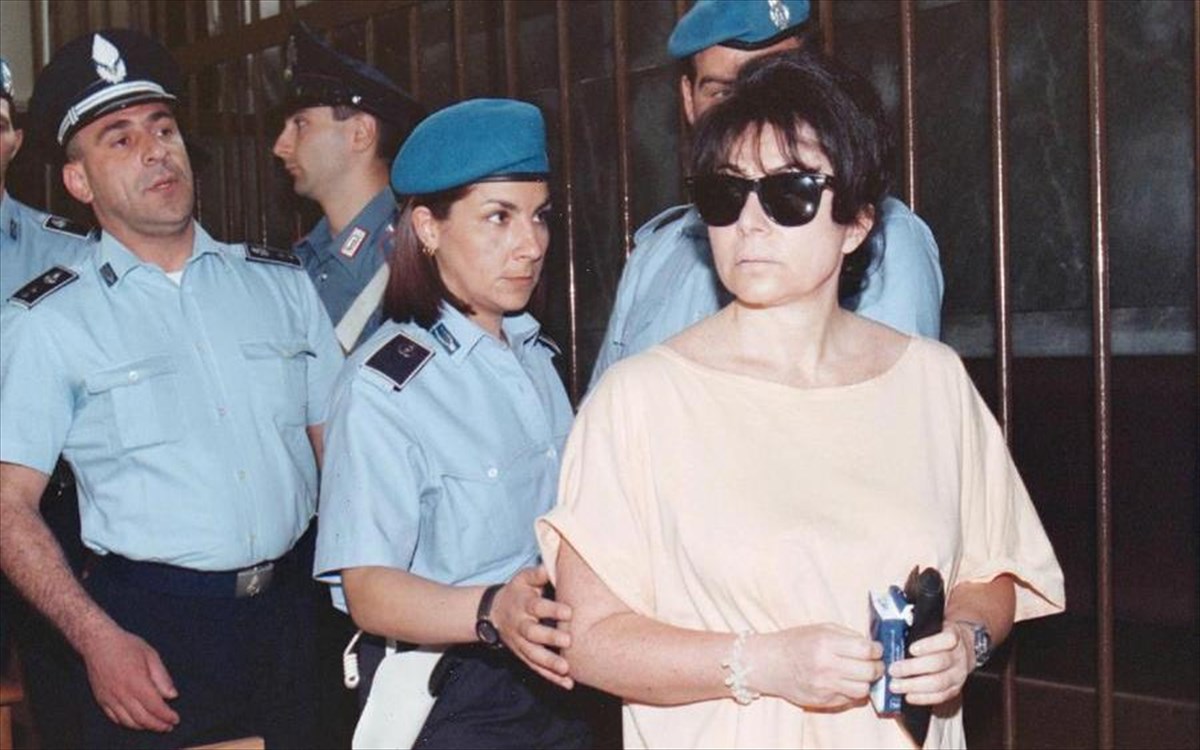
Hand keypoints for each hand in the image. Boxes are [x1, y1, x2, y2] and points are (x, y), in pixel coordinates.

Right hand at [80, 624, 179, 731]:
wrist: (98, 643)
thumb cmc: (126, 645)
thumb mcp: (151, 655)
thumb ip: (162, 677)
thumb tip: (172, 696)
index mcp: (136, 681)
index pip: (155, 706)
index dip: (166, 716)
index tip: (175, 720)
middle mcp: (122, 693)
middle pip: (142, 718)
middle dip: (158, 725)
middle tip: (168, 727)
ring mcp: (110, 698)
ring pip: (128, 721)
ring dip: (143, 727)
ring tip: (155, 725)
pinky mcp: (101, 700)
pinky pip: (115, 718)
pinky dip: (127, 723)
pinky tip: (137, 722)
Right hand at [491, 566, 574, 689]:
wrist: (493, 612)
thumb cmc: (518, 592)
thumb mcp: (524, 579)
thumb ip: (538, 574)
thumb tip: (550, 566)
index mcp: (523, 604)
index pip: (537, 607)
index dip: (551, 609)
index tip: (568, 612)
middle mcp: (520, 624)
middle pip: (533, 633)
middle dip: (549, 638)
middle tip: (568, 641)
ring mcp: (520, 643)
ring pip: (533, 655)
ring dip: (549, 663)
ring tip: (566, 669)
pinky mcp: (522, 655)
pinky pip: (536, 668)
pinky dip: (551, 677)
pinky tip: (567, 683)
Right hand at [747, 624, 882, 709]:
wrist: (770, 663)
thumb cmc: (796, 642)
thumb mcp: (821, 629)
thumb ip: (847, 636)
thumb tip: (872, 647)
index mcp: (826, 644)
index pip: (866, 650)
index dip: (876, 650)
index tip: (876, 649)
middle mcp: (826, 667)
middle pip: (869, 672)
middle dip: (877, 667)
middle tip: (874, 663)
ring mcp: (824, 687)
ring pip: (863, 690)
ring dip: (866, 682)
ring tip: (861, 674)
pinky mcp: (823, 701)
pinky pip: (850, 699)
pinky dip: (852, 691)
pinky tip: (846, 682)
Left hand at [888, 622, 973, 704]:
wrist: (965, 650)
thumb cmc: (941, 637)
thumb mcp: (935, 627)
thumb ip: (919, 629)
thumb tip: (893, 633)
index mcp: (954, 635)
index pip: (946, 639)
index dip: (929, 644)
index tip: (911, 649)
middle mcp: (959, 656)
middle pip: (938, 663)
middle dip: (912, 668)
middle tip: (893, 670)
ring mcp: (959, 674)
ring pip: (939, 682)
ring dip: (914, 685)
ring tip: (895, 685)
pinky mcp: (956, 689)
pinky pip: (940, 696)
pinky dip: (922, 698)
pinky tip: (907, 696)